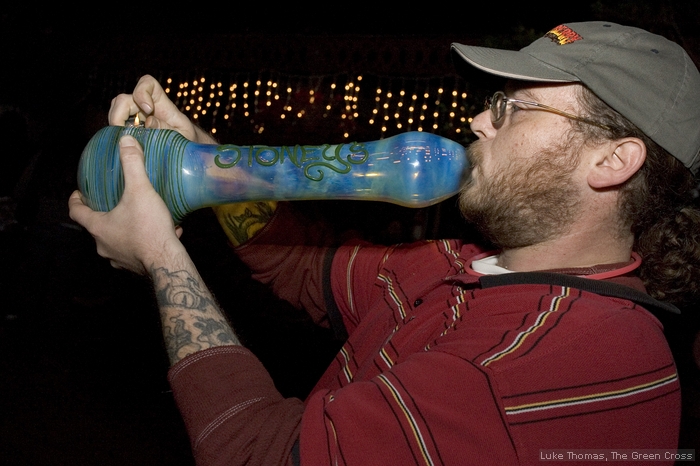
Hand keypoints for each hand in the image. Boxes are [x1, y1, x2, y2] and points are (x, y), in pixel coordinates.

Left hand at [69, 135, 184, 273]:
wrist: (167, 261)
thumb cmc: (148, 228)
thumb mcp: (140, 190)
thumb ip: (132, 164)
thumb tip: (126, 140)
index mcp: (98, 227)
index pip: (76, 212)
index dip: (76, 200)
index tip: (80, 192)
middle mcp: (104, 245)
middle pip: (97, 226)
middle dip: (105, 213)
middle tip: (114, 200)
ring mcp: (119, 258)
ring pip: (118, 240)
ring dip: (126, 228)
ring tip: (140, 215)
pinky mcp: (136, 266)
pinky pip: (136, 250)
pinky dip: (144, 240)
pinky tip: (161, 231)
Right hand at [109, 75, 216, 143]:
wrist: (186, 155)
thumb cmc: (187, 142)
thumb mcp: (183, 136)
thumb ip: (168, 128)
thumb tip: (149, 122)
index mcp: (162, 104)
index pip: (148, 83)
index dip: (143, 92)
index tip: (148, 109)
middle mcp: (145, 108)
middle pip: (124, 99)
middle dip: (119, 114)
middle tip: (122, 132)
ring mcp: (135, 119)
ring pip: (116, 111)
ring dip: (115, 124)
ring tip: (123, 139)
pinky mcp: (129, 132)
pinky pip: (116, 127)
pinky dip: (115, 135)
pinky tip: (123, 145)